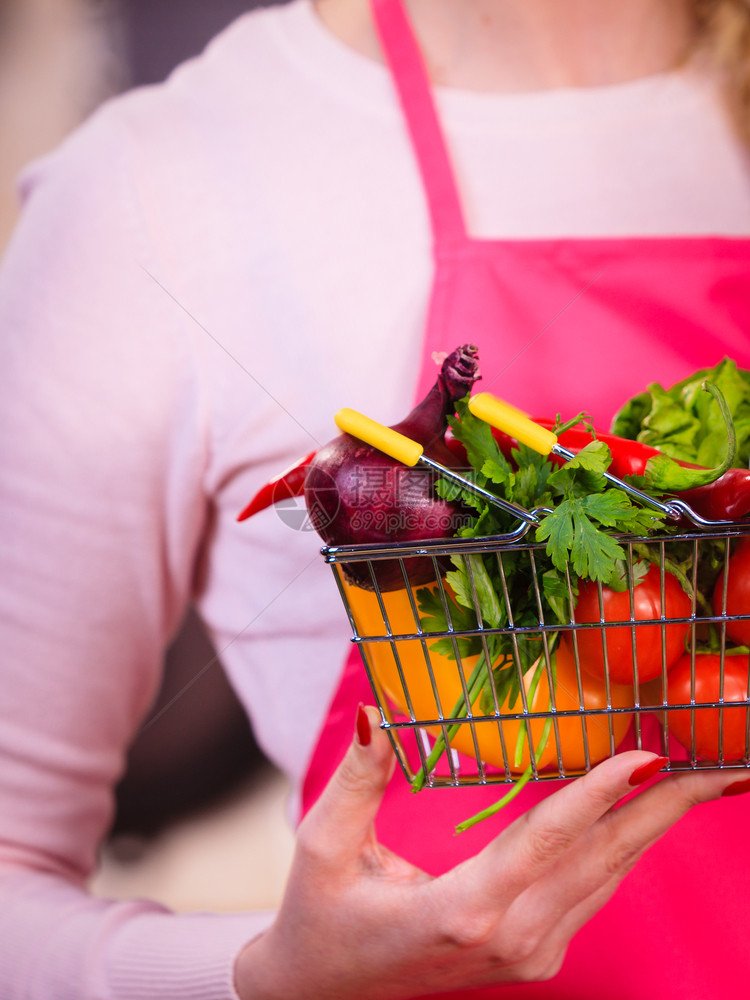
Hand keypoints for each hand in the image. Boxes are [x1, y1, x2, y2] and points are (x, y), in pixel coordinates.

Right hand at [235, 706, 740, 998]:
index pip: (545, 839)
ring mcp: (528, 955)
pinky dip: (623, 847)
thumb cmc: (319, 916)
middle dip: (666, 807)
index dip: (598, 792)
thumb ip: (358, 777)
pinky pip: (591, 893)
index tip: (648, 752)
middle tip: (722, 764)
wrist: (320, 995)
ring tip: (700, 777)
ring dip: (654, 824)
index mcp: (461, 911)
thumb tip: (380, 713)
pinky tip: (644, 813)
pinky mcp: (532, 956)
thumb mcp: (324, 844)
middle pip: (600, 860)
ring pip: (606, 878)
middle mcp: (509, 939)